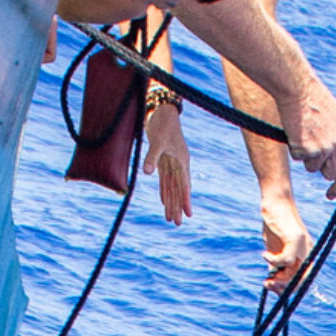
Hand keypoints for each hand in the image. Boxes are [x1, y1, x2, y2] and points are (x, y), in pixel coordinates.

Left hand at [143, 86, 193, 224]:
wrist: (161, 112)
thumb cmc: (162, 124)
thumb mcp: (158, 141)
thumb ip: (152, 157)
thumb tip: (147, 173)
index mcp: (181, 161)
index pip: (184, 184)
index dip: (185, 199)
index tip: (188, 214)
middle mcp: (179, 164)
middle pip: (178, 189)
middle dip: (178, 206)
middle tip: (178, 223)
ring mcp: (172, 163)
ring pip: (172, 187)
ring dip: (171, 202)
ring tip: (171, 218)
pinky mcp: (164, 160)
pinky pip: (165, 180)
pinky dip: (164, 191)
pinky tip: (164, 202)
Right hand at [258, 189, 312, 294]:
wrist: (276, 201)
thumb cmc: (274, 224)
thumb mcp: (275, 249)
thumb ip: (277, 264)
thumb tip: (273, 283)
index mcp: (306, 255)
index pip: (303, 281)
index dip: (288, 289)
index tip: (272, 287)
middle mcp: (308, 252)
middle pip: (301, 281)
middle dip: (284, 288)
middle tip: (269, 284)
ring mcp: (303, 245)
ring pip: (296, 274)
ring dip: (280, 280)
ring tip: (267, 278)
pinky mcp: (295, 238)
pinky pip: (286, 259)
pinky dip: (273, 261)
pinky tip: (265, 255)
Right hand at [292, 73, 335, 192]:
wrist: (298, 89)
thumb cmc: (314, 102)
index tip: (331, 194)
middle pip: (329, 173)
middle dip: (319, 167)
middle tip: (311, 147)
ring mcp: (324, 149)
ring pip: (312, 167)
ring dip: (306, 156)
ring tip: (304, 132)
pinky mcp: (307, 149)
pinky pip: (298, 158)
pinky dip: (294, 148)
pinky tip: (296, 131)